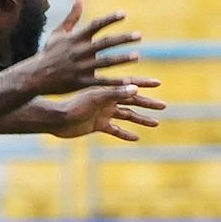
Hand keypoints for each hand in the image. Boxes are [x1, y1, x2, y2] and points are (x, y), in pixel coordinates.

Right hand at [16, 0, 145, 96]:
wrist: (34, 77)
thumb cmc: (47, 54)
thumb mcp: (58, 33)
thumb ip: (72, 16)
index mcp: (75, 39)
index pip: (95, 25)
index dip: (110, 19)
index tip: (124, 14)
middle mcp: (79, 52)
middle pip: (104, 43)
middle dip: (122, 39)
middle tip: (138, 35)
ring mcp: (80, 68)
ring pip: (105, 62)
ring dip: (121, 59)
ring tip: (136, 56)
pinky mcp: (80, 82)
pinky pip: (101, 82)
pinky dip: (115, 83)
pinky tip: (129, 84)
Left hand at [50, 80, 167, 140]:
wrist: (56, 119)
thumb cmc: (72, 105)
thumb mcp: (95, 98)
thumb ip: (114, 93)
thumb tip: (135, 90)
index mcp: (108, 91)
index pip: (130, 86)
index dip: (145, 84)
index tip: (159, 83)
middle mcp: (107, 101)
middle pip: (132, 102)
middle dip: (148, 104)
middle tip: (164, 106)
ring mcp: (103, 113)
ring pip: (126, 116)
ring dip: (140, 120)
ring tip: (155, 123)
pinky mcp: (98, 126)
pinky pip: (115, 130)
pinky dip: (125, 134)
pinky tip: (136, 138)